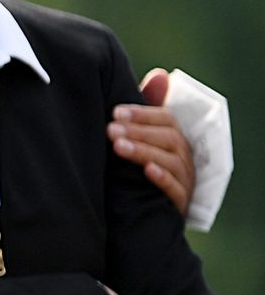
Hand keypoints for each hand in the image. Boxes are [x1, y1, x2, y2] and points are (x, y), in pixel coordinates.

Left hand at [106, 69, 191, 218]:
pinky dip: (162, 178)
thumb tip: (161, 74)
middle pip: (169, 137)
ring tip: (118, 146)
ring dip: (144, 151)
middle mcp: (183, 158)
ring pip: (171, 161)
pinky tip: (147, 171)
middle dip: (139, 131)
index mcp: (174, 140)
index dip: (143, 113)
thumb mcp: (137, 141)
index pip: (167, 119)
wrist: (136, 220)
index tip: (115, 111)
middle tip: (110, 128)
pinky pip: (176, 188)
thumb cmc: (134, 172)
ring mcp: (184, 181)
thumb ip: (145, 112)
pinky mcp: (179, 203)